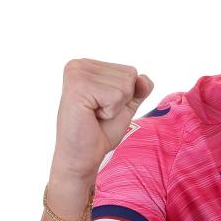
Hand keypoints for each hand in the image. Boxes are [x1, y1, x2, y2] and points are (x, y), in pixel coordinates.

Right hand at [50, 58, 153, 180]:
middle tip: (98, 113)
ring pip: (125, 85)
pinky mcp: (77, 87)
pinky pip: (116, 96)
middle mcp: (79, 64)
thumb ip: (138, 88)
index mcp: (88, 65)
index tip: (102, 108)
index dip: (124, 97)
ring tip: (94, 115)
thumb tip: (144, 79)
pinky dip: (110, 112)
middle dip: (121, 101)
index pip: (130, 71)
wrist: (83, 156)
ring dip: (115, 107)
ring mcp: (76, 73)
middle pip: (130, 75)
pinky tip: (91, 116)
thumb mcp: (126, 105)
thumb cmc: (100, 131)